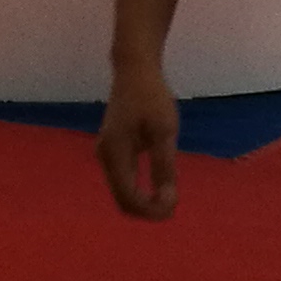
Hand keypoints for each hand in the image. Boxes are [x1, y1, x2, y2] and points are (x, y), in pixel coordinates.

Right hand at [97, 69, 181, 220]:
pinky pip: (124, 182)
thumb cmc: (151, 97)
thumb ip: (164, 168)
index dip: (151, 211)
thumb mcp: (164, 132)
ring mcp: (106, 154)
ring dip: (145, 202)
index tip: (174, 205)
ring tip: (169, 195)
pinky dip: (140, 190)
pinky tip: (159, 184)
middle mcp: (105, 158)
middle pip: (123, 201)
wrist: (135, 69)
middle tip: (174, 204)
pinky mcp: (112, 150)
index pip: (128, 199)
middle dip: (148, 210)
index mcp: (115, 154)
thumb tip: (167, 202)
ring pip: (122, 193)